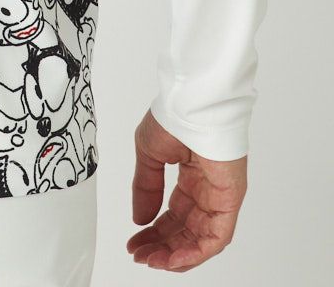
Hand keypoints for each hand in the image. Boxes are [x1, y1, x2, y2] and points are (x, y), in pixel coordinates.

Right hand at [127, 109, 246, 270]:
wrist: (190, 103)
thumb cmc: (173, 117)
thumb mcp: (148, 154)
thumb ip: (145, 188)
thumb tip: (139, 219)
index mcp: (190, 176)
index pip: (173, 214)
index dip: (153, 231)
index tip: (134, 242)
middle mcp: (207, 189)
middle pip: (186, 230)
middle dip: (162, 246)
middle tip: (141, 255)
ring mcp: (220, 196)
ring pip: (202, 239)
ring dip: (177, 254)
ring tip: (153, 261)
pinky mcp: (230, 199)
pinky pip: (217, 235)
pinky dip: (197, 252)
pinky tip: (175, 258)